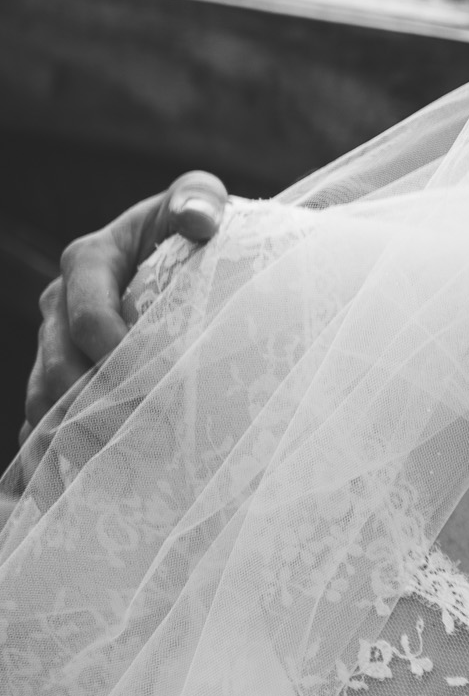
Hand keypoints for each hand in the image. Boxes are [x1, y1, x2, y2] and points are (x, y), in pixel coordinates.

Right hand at [18, 172, 228, 468]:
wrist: (184, 251)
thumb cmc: (194, 223)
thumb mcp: (196, 201)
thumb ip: (198, 200)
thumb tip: (200, 220)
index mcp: (88, 260)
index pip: (88, 314)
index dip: (114, 352)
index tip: (156, 382)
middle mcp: (59, 304)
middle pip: (59, 366)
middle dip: (95, 406)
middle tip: (147, 441)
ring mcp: (54, 344)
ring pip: (43, 401)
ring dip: (68, 442)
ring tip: (104, 477)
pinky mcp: (60, 377)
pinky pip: (41, 423)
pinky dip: (47, 459)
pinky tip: (59, 495)